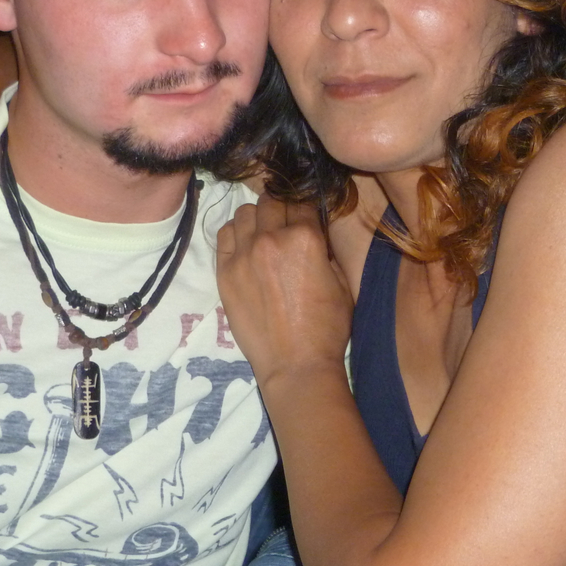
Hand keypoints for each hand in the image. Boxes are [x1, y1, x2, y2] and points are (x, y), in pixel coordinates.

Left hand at [216, 194, 353, 392]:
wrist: (295, 365)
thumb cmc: (327, 328)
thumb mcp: (340, 282)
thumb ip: (324, 250)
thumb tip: (312, 234)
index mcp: (305, 238)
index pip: (302, 202)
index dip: (305, 208)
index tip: (305, 215)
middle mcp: (271, 239)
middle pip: (271, 201)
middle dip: (281, 208)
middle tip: (285, 224)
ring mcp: (244, 254)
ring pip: (244, 212)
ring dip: (257, 218)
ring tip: (263, 233)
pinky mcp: (225, 271)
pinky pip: (224, 235)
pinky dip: (236, 234)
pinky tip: (245, 246)